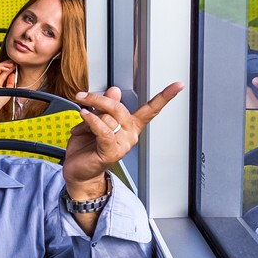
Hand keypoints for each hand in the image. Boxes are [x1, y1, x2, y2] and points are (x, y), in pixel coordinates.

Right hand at [0, 60, 18, 89]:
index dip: (10, 68)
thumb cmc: (0, 99)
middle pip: (1, 67)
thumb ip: (10, 82)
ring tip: (11, 64)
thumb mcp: (9, 89)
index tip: (15, 65)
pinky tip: (7, 69)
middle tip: (14, 62)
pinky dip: (2, 67)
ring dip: (5, 64)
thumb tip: (13, 74)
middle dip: (7, 64)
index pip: (4, 72)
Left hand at [64, 83, 184, 190]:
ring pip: (107, 118)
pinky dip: (91, 121)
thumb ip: (106, 106)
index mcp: (130, 126)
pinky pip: (104, 130)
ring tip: (81, 126)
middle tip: (83, 96)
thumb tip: (115, 90)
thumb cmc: (87, 149)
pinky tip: (84, 116)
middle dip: (97, 99)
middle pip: (119, 108)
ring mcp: (123, 144)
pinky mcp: (112, 152)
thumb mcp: (95, 121)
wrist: (78, 171)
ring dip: (88, 118)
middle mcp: (130, 135)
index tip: (178, 85)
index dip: (165, 97)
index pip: (151, 109)